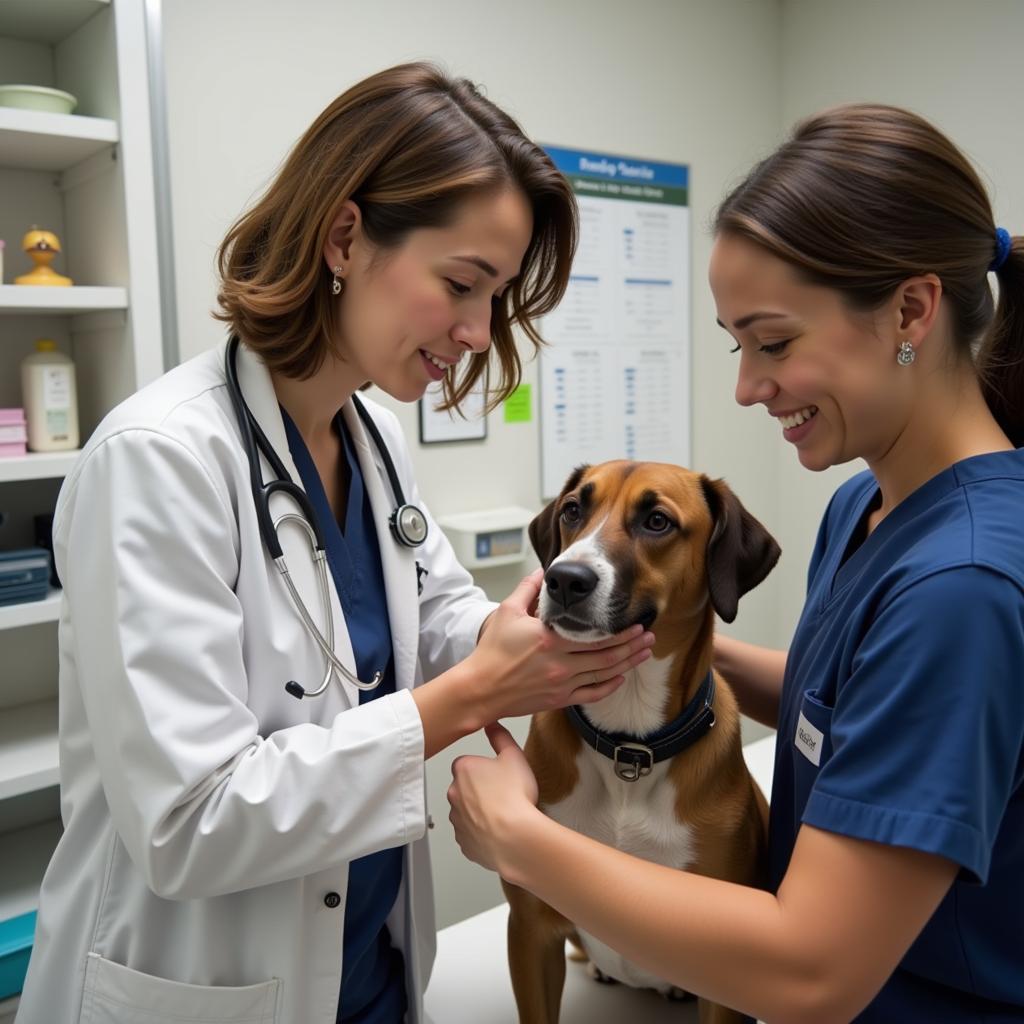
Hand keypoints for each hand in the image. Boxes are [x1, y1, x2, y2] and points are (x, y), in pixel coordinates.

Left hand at [448, 723, 540, 872]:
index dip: (485, 770)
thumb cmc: (514, 797)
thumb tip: (492, 724)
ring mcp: (456, 819)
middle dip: (479, 791)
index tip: (498, 776)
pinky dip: (481, 834)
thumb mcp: (514, 756)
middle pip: (464, 787)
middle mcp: (453, 793)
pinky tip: (498, 831)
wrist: (514, 837)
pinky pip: (470, 834)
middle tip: (503, 795)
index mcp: (463, 769)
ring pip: (466, 811)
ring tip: (503, 815)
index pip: (468, 764)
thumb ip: (500, 737)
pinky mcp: (463, 842)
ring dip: (479, 812)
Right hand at [464, 569, 654, 722]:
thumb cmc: (491, 651)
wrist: (479, 688)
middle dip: (631, 646)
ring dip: (626, 664)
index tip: (636, 622)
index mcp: (550, 640)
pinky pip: (591, 694)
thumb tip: (543, 572)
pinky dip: (608, 686)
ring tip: (644, 654)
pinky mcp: (558, 699)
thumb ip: (527, 589)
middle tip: (649, 637)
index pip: (595, 636)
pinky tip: (620, 678)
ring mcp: (561, 684)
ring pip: (603, 674)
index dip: (620, 631)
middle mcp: (560, 664)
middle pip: (606, 656)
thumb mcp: (507, 612)